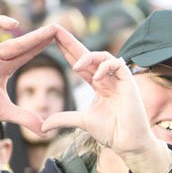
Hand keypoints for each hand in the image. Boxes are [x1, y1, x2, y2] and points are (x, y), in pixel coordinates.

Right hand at [0, 16, 57, 158]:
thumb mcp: (4, 113)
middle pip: (14, 42)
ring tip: (13, 23)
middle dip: (34, 35)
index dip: (40, 44)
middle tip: (53, 28)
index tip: (56, 36)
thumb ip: (25, 118)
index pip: (26, 53)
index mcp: (4, 68)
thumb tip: (45, 131)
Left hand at [42, 30, 171, 172]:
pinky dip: (105, 67)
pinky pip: (117, 64)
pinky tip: (96, 78)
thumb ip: (63, 119)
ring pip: (104, 56)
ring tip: (76, 67)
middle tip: (55, 30)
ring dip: (88, 57)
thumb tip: (43, 127)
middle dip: (71, 42)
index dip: (67, 52)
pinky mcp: (129, 83)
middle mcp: (108, 79)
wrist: (127, 143)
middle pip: (88, 54)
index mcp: (98, 85)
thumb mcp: (82, 121)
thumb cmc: (111, 132)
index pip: (81, 63)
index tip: (51, 40)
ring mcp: (119, 80)